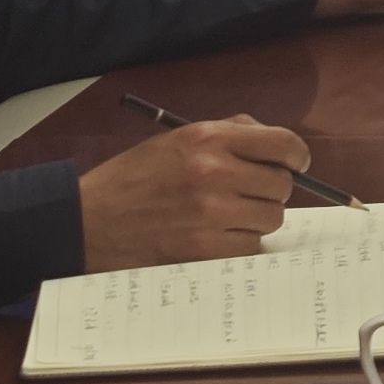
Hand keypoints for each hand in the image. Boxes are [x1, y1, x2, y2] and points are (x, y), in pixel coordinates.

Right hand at [77, 117, 308, 267]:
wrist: (86, 220)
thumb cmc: (133, 179)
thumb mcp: (178, 139)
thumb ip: (230, 134)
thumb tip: (277, 145)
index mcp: (208, 138)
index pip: (282, 143)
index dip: (297, 156)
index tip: (297, 163)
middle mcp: (213, 172)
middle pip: (282, 184)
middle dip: (273, 189)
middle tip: (253, 193)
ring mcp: (209, 213)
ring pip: (271, 218)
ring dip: (258, 218)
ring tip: (229, 215)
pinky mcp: (201, 249)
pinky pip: (249, 246)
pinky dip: (241, 243)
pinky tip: (217, 236)